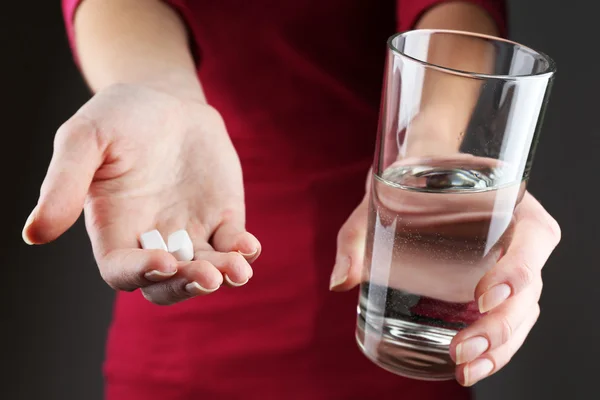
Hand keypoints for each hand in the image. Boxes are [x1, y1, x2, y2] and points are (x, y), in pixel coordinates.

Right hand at [22, 83, 260, 304]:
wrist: (167, 99)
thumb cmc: (119, 116)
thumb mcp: (84, 138)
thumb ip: (63, 183)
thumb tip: (34, 234)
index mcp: (115, 229)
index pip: (122, 270)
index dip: (139, 272)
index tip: (163, 260)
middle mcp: (153, 238)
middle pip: (166, 283)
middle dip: (186, 284)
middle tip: (208, 276)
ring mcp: (190, 231)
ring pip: (204, 270)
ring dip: (221, 274)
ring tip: (238, 269)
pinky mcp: (222, 218)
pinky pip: (232, 245)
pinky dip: (242, 251)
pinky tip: (249, 246)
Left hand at [331, 182, 559, 385]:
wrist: (417, 180)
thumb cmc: (406, 185)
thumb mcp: (380, 200)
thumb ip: (356, 237)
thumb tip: (340, 281)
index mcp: (507, 202)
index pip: (534, 236)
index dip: (518, 269)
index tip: (482, 296)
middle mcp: (518, 235)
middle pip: (529, 288)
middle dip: (500, 327)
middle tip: (460, 349)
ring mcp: (510, 264)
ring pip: (524, 312)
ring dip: (501, 347)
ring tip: (465, 369)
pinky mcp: (497, 287)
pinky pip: (511, 320)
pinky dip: (497, 348)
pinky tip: (471, 366)